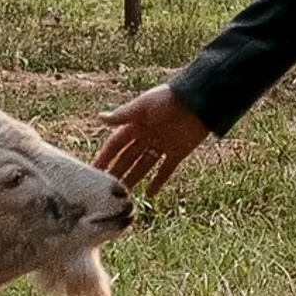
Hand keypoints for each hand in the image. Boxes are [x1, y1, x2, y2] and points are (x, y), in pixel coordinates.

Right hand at [96, 82, 210, 195]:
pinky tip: (149, 195)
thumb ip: (123, 115)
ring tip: (123, 196)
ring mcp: (162, 144)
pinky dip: (158, 181)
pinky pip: (165, 170)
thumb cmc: (170, 99)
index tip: (93, 171)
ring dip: (134, 179)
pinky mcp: (178, 152)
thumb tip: (99, 118)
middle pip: (128, 157)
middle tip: (105, 191)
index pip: (116, 144)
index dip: (105, 157)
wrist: (201, 101)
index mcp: (136, 123)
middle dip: (117, 172)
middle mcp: (147, 135)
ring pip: (144, 165)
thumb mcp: (144, 106)